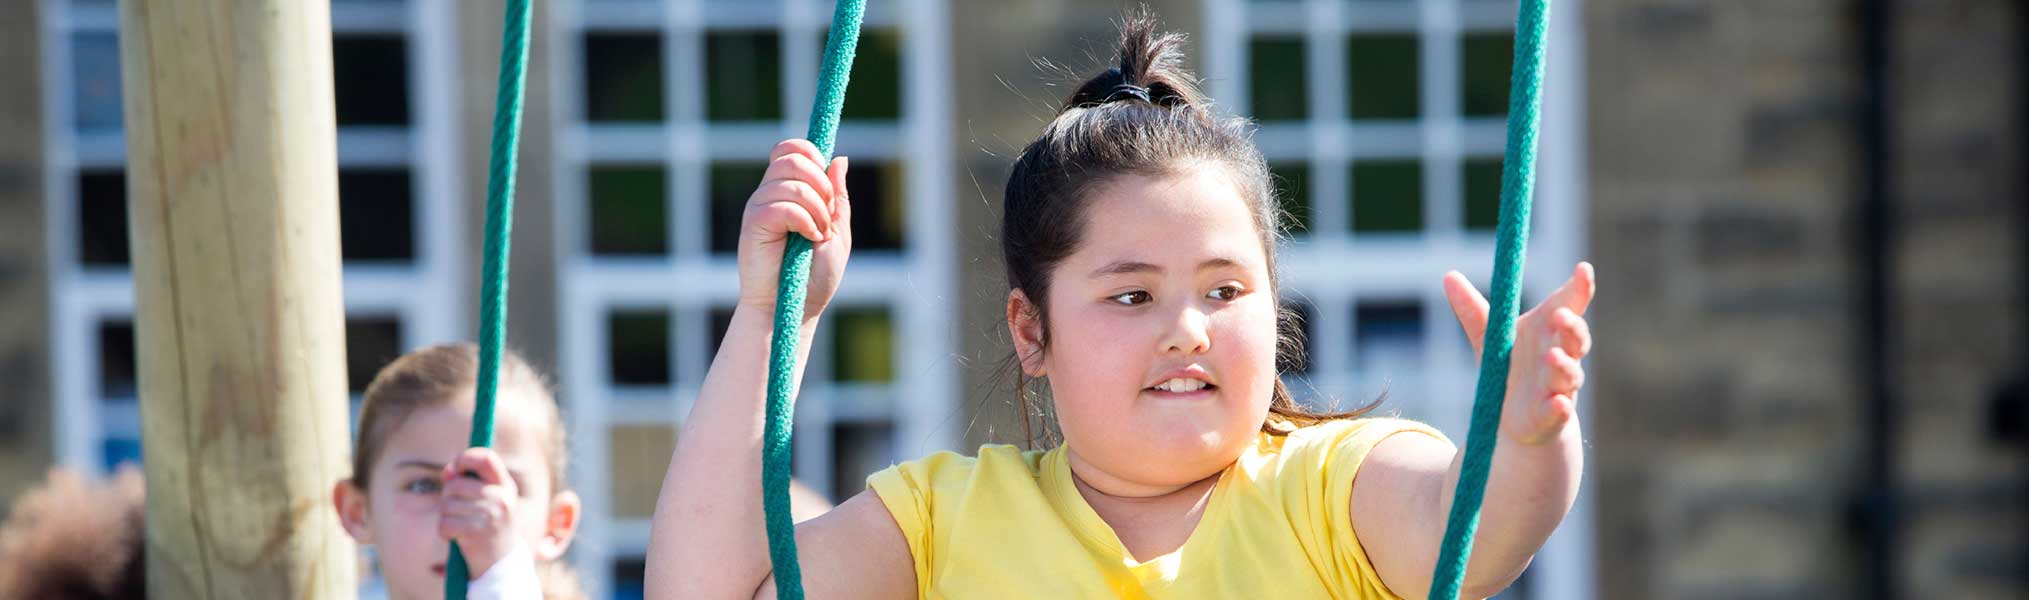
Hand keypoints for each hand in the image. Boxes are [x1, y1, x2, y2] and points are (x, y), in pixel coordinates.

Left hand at [438, 447, 520, 578]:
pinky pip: (444, 523)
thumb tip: (447, 471)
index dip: (465, 458)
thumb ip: (472, 483)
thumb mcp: (493, 502)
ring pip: (446, 504)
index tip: (454, 469)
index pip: (486, 458)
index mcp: (506, 487)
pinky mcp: (474, 533)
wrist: (502, 566)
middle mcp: (500, 498)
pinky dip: (445, 532)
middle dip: (449, 497)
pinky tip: (458, 538)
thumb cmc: (493, 529)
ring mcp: (488, 515)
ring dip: (447, 517)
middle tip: (461, 513)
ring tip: (463, 527)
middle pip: (455, 484)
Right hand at [737, 139, 852, 321]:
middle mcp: (770, 194)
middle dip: (821, 184)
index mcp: (788, 191)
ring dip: (816, 208)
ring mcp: (759, 207)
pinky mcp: (753, 223)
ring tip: (818, 235)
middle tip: (826, 217)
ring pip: (791, 181)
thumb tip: (839, 159)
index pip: (792, 149)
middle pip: (792, 158)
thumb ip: (838, 197)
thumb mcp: (837, 230)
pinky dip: (805, 221)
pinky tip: (808, 239)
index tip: (828, 189)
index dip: (813, 156)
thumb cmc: (814, 277)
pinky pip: (783, 205)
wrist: (793, 308)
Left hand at [1443, 262, 1595, 444]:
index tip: (1583, 268)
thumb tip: (1448, 275)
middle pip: (1575, 339)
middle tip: (1560, 316)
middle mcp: (1561, 356)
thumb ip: (1472, 310)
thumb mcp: (1488, 338)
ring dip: (1563, 366)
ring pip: (1569, 375)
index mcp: (1547, 332)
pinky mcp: (1551, 415)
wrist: (1515, 419)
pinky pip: (1560, 411)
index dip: (1579, 288)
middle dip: (1571, 327)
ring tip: (1552, 356)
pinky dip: (1560, 408)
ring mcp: (1559, 387)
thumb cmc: (1510, 369)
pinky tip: (1558, 403)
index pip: (1569, 305)